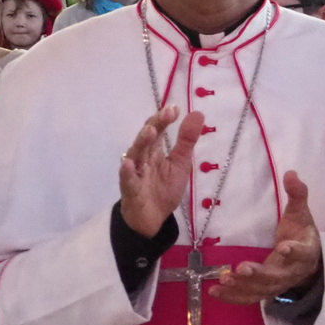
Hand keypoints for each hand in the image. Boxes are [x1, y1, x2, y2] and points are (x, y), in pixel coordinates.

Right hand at [118, 105, 205, 237]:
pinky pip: (128, 180)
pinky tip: (128, 163)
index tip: (175, 108)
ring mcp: (134, 173)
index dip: (163, 118)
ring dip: (141, 143)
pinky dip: (127, 172)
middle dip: (155, 125)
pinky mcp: (131, 190)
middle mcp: (142, 158)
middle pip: (146, 138)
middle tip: (166, 113)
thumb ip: (187, 140)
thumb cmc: (164, 187)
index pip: (157, 130)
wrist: (153, 217)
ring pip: (135, 155)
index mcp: (154, 150)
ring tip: (149, 131)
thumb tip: (198, 113)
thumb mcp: (180, 162)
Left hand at [213, 172, 323, 304]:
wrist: (309, 262)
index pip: (301, 252)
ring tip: (223, 279)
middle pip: (276, 277)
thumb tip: (290, 173)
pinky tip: (214, 291)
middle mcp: (291, 272)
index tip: (283, 247)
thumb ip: (297, 195)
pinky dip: (232, 297)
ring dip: (242, 287)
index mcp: (304, 252)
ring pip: (260, 290)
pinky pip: (248, 297)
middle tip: (241, 268)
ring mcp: (277, 285)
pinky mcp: (264, 291)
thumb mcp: (302, 214)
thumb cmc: (301, 234)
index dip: (293, 251)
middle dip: (259, 274)